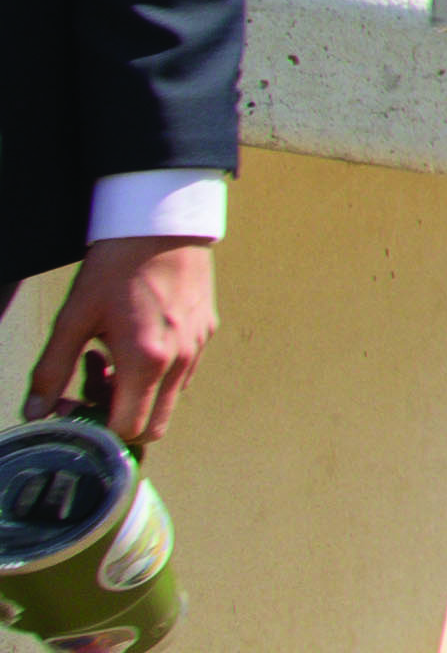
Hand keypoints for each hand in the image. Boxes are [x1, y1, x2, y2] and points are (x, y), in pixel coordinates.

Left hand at [31, 236, 208, 440]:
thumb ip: (52, 370)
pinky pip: (183, 373)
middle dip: (122, 418)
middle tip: (95, 387)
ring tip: (112, 357)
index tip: (78, 406)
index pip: (129, 429)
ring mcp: (198, 347)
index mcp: (146, 360)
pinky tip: (136, 341)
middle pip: (155, 426)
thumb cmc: (117, 266)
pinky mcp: (206, 332)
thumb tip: (35, 411)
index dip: (99, 428)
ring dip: (140, 394)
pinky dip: (158, 373)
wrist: (161, 223)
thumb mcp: (74, 317)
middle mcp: (180, 361)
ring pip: (170, 399)